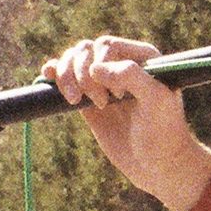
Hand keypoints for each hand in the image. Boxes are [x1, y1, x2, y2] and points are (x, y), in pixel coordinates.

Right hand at [39, 34, 210, 207]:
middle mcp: (122, 64)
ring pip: (74, 61)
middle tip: (101, 104)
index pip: (108, 46)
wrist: (156, 164)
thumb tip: (95, 68)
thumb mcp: (156, 100)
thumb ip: (131, 76)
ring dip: (66, 74)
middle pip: (87, 50)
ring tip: (75, 100)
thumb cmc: (163, 131)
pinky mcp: (88, 99)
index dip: (104, 65)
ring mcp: (103, 82)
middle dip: (83, 73)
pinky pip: (66, 78)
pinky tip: (47, 74)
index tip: (117, 96)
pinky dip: (54, 72)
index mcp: (143, 58)